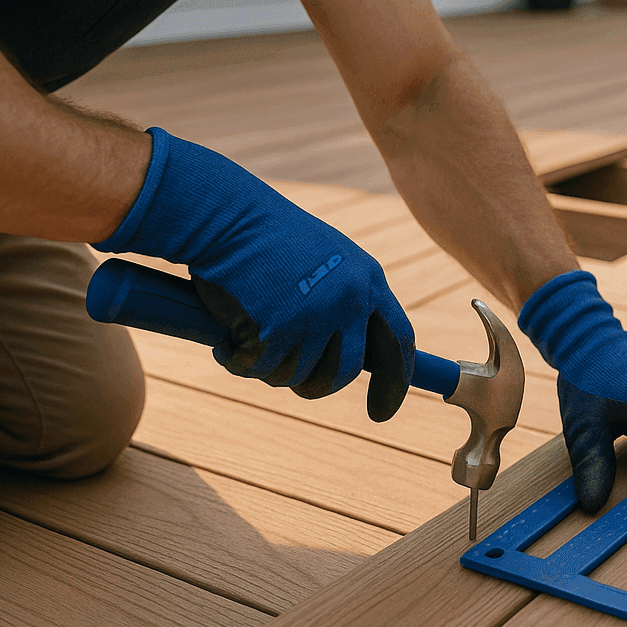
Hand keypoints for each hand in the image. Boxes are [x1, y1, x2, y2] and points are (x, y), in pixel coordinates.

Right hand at [95, 128, 414, 420]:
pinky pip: (262, 369)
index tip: (383, 411)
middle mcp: (352, 298)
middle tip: (295, 384)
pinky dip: (240, 363)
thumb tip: (354, 360)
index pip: (399, 340)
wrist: (227, 216)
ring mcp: (318, 313)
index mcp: (369, 279)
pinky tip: (227, 343)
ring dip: (272, 371)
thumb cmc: (268, 239)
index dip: (395, 381)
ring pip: (299, 375)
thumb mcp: (325, 262)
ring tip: (250, 343)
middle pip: (347, 371)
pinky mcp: (281, 326)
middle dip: (318, 387)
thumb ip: (345, 303)